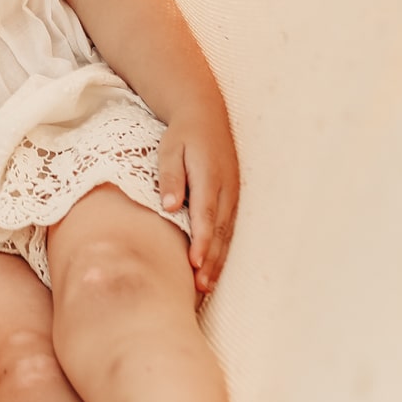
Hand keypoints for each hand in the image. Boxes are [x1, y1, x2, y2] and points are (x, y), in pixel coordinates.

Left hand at [158, 111, 239, 293]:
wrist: (205, 116)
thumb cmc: (182, 135)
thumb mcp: (170, 149)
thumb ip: (170, 177)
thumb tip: (169, 206)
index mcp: (210, 177)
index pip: (205, 215)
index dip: (201, 242)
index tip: (193, 263)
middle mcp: (226, 189)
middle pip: (219, 231)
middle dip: (211, 260)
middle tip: (200, 286)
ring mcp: (232, 194)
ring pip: (227, 233)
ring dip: (218, 260)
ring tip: (205, 285)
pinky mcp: (232, 198)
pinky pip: (228, 228)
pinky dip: (222, 249)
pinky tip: (213, 266)